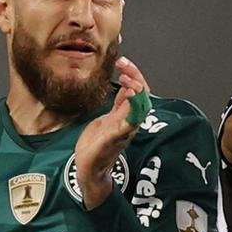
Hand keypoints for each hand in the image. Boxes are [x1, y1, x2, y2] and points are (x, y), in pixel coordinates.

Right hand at [75, 56, 148, 208]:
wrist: (90, 168)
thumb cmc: (97, 159)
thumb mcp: (105, 144)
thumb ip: (117, 129)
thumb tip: (130, 113)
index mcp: (130, 124)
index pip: (141, 100)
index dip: (136, 86)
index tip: (125, 76)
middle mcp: (130, 119)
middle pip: (140, 93)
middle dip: (134, 75)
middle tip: (122, 62)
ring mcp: (123, 118)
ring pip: (132, 94)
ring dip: (130, 78)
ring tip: (121, 63)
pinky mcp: (114, 118)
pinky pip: (122, 99)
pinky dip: (123, 87)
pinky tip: (120, 78)